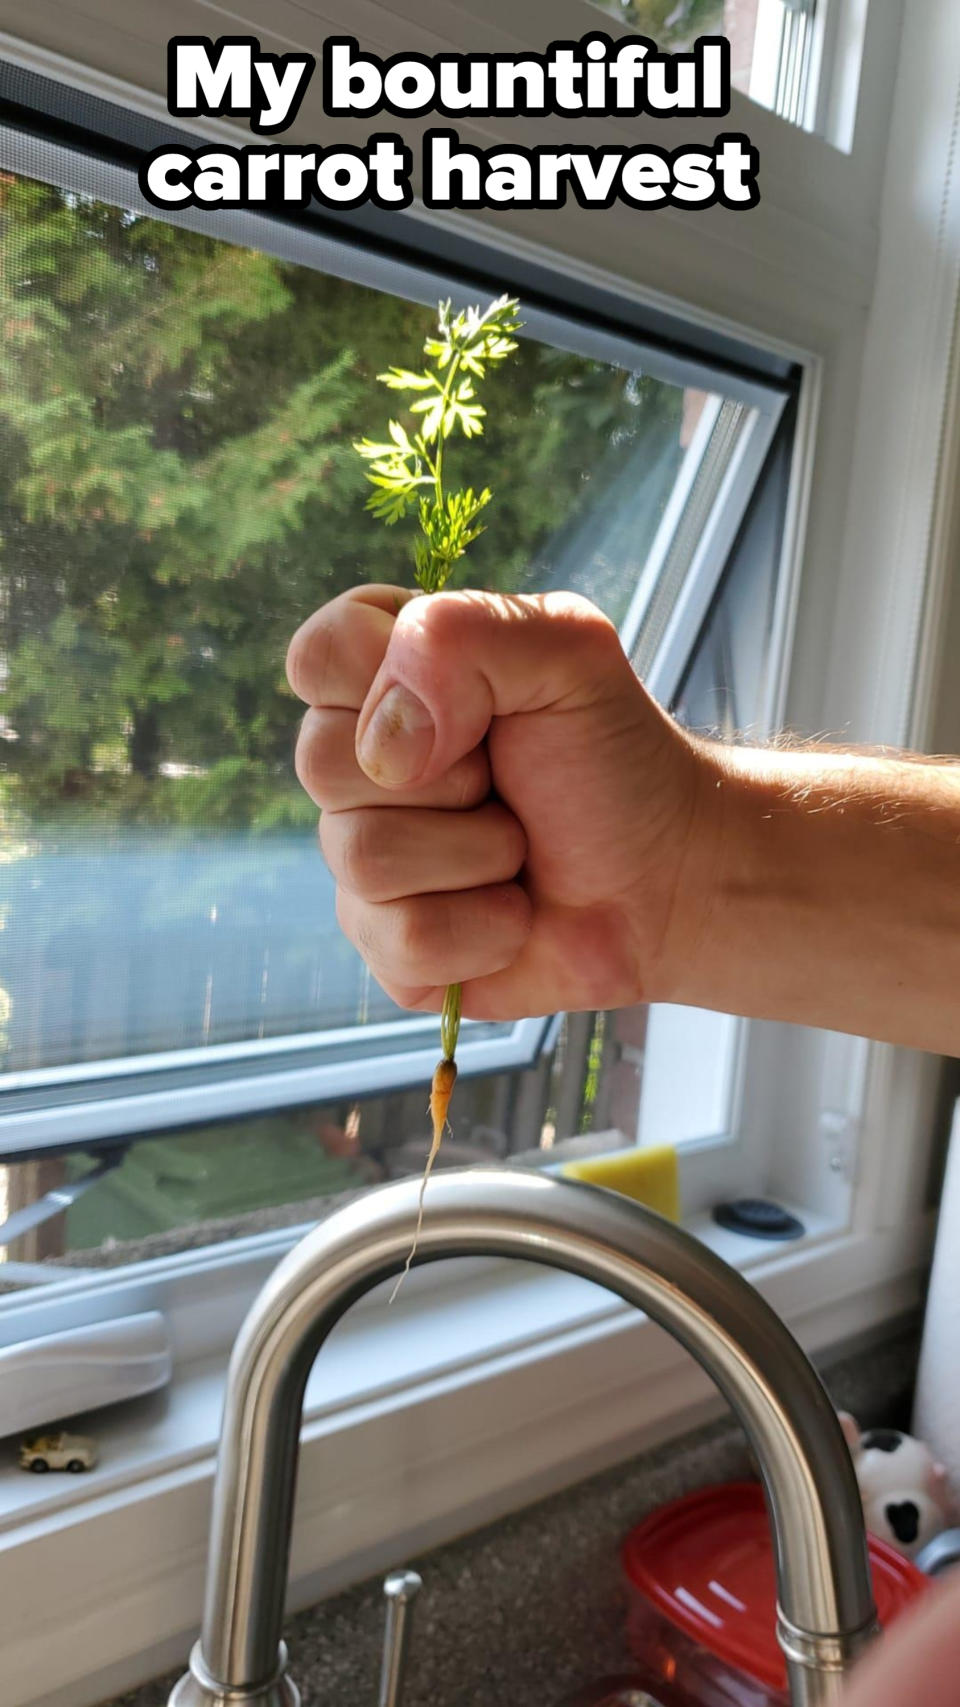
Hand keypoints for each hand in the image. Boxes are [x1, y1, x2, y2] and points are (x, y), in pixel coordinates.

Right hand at [286, 586, 707, 1021]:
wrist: (669, 878)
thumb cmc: (614, 759)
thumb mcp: (567, 650)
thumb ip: (461, 635)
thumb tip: (386, 742)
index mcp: (384, 676)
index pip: (316, 655)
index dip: (392, 682)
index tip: (479, 704)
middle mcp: (358, 765)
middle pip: (320, 762)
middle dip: (450, 778)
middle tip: (505, 781)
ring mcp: (361, 858)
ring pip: (363, 857)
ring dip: (477, 855)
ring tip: (518, 848)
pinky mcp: (387, 945)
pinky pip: (401, 939)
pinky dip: (486, 928)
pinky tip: (514, 912)